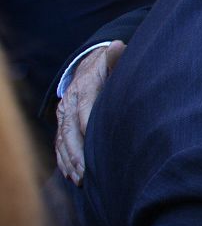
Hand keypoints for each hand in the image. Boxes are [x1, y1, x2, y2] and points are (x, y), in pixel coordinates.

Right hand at [55, 40, 124, 184]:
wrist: (88, 64)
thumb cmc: (108, 66)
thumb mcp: (112, 60)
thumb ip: (116, 58)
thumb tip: (118, 46)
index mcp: (83, 88)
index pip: (85, 109)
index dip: (88, 126)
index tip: (95, 143)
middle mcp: (69, 103)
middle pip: (70, 131)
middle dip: (77, 153)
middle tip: (86, 173)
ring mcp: (63, 115)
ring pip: (62, 141)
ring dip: (70, 162)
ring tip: (80, 179)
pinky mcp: (62, 124)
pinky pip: (59, 144)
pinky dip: (63, 161)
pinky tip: (71, 176)